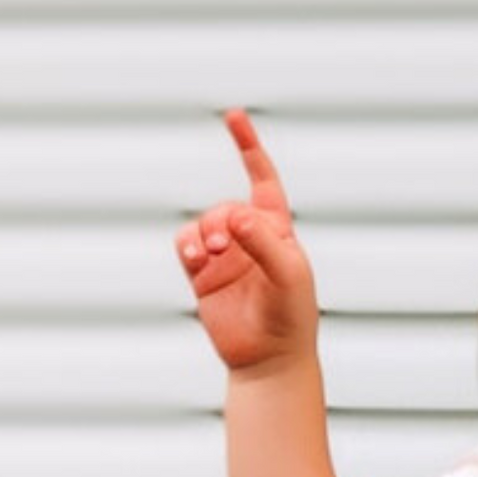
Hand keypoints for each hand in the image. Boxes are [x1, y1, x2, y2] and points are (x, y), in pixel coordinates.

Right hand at [174, 108, 320, 372]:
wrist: (269, 359)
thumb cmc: (291, 317)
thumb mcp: (288, 275)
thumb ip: (263, 241)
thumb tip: (236, 214)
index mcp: (279, 233)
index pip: (263, 181)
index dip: (249, 149)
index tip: (233, 117)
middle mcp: (251, 240)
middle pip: (225, 207)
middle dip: (222, 220)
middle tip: (226, 246)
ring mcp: (225, 257)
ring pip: (201, 224)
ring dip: (202, 233)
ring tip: (211, 255)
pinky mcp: (203, 275)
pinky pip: (186, 244)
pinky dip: (187, 245)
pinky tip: (195, 258)